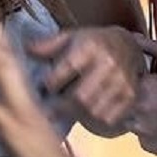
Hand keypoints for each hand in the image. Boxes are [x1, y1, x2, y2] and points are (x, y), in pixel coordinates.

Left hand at [28, 25, 142, 135]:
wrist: (128, 44)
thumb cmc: (93, 42)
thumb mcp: (72, 37)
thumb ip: (49, 45)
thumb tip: (26, 49)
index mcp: (90, 46)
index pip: (66, 70)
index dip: (51, 83)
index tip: (45, 87)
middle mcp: (108, 63)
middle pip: (79, 97)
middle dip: (62, 106)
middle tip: (51, 108)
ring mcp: (121, 81)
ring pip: (93, 110)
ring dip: (78, 114)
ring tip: (71, 109)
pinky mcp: (130, 95)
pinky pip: (108, 117)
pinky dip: (96, 119)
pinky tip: (89, 111)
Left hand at [126, 33, 156, 156]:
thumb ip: (155, 48)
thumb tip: (133, 37)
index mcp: (142, 87)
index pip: (120, 76)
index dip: (131, 73)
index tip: (144, 73)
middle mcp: (136, 111)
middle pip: (120, 99)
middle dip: (130, 92)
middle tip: (154, 90)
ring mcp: (140, 130)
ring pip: (127, 117)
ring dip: (137, 110)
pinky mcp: (148, 145)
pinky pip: (139, 132)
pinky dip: (146, 126)